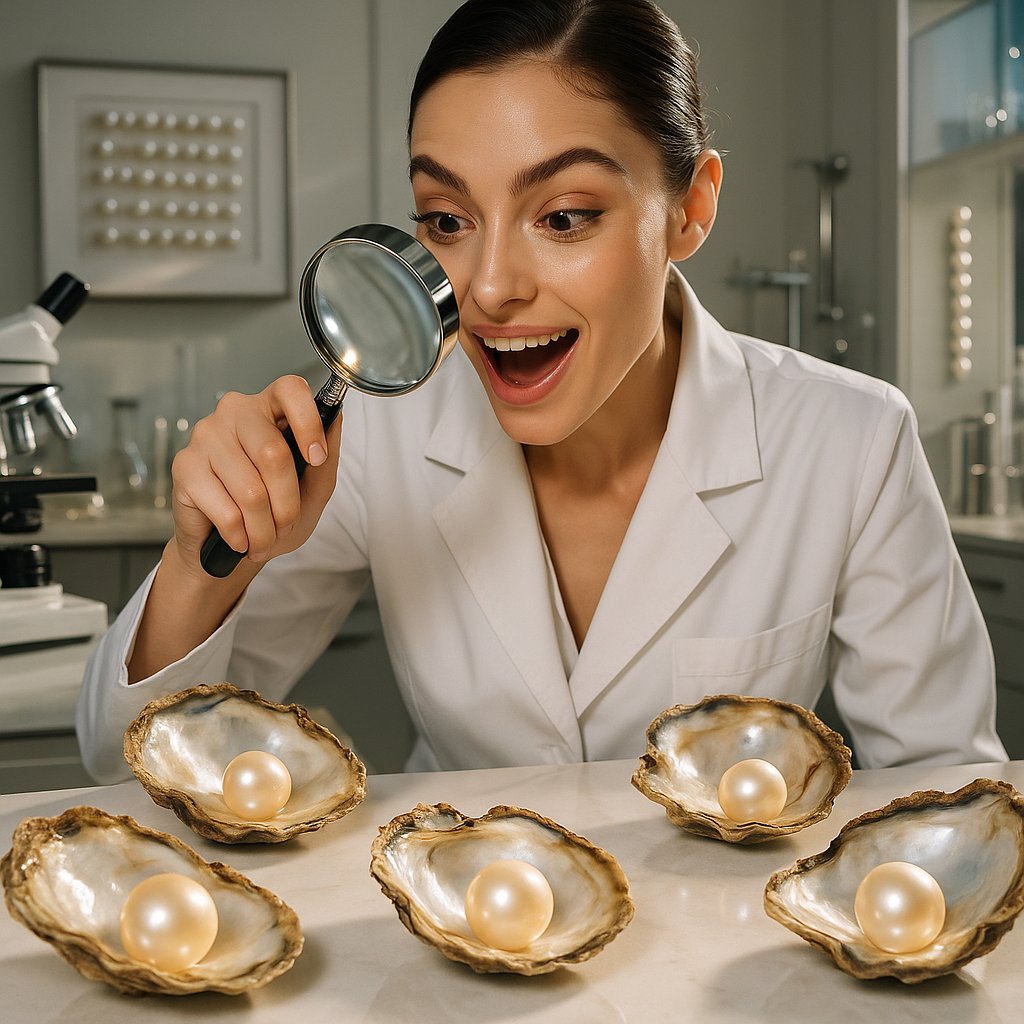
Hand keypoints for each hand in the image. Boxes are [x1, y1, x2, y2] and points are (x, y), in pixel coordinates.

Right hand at [169, 375, 341, 572]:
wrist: (233, 546)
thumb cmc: (273, 511)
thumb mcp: (313, 488)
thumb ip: (327, 457)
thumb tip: (335, 418)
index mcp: (269, 408)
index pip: (290, 390)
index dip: (308, 423)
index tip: (317, 458)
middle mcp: (235, 413)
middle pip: (273, 454)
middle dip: (287, 504)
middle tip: (284, 525)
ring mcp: (205, 436)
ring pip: (250, 490)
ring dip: (264, 528)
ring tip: (263, 539)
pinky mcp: (184, 466)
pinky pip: (226, 510)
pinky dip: (240, 535)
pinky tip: (239, 538)